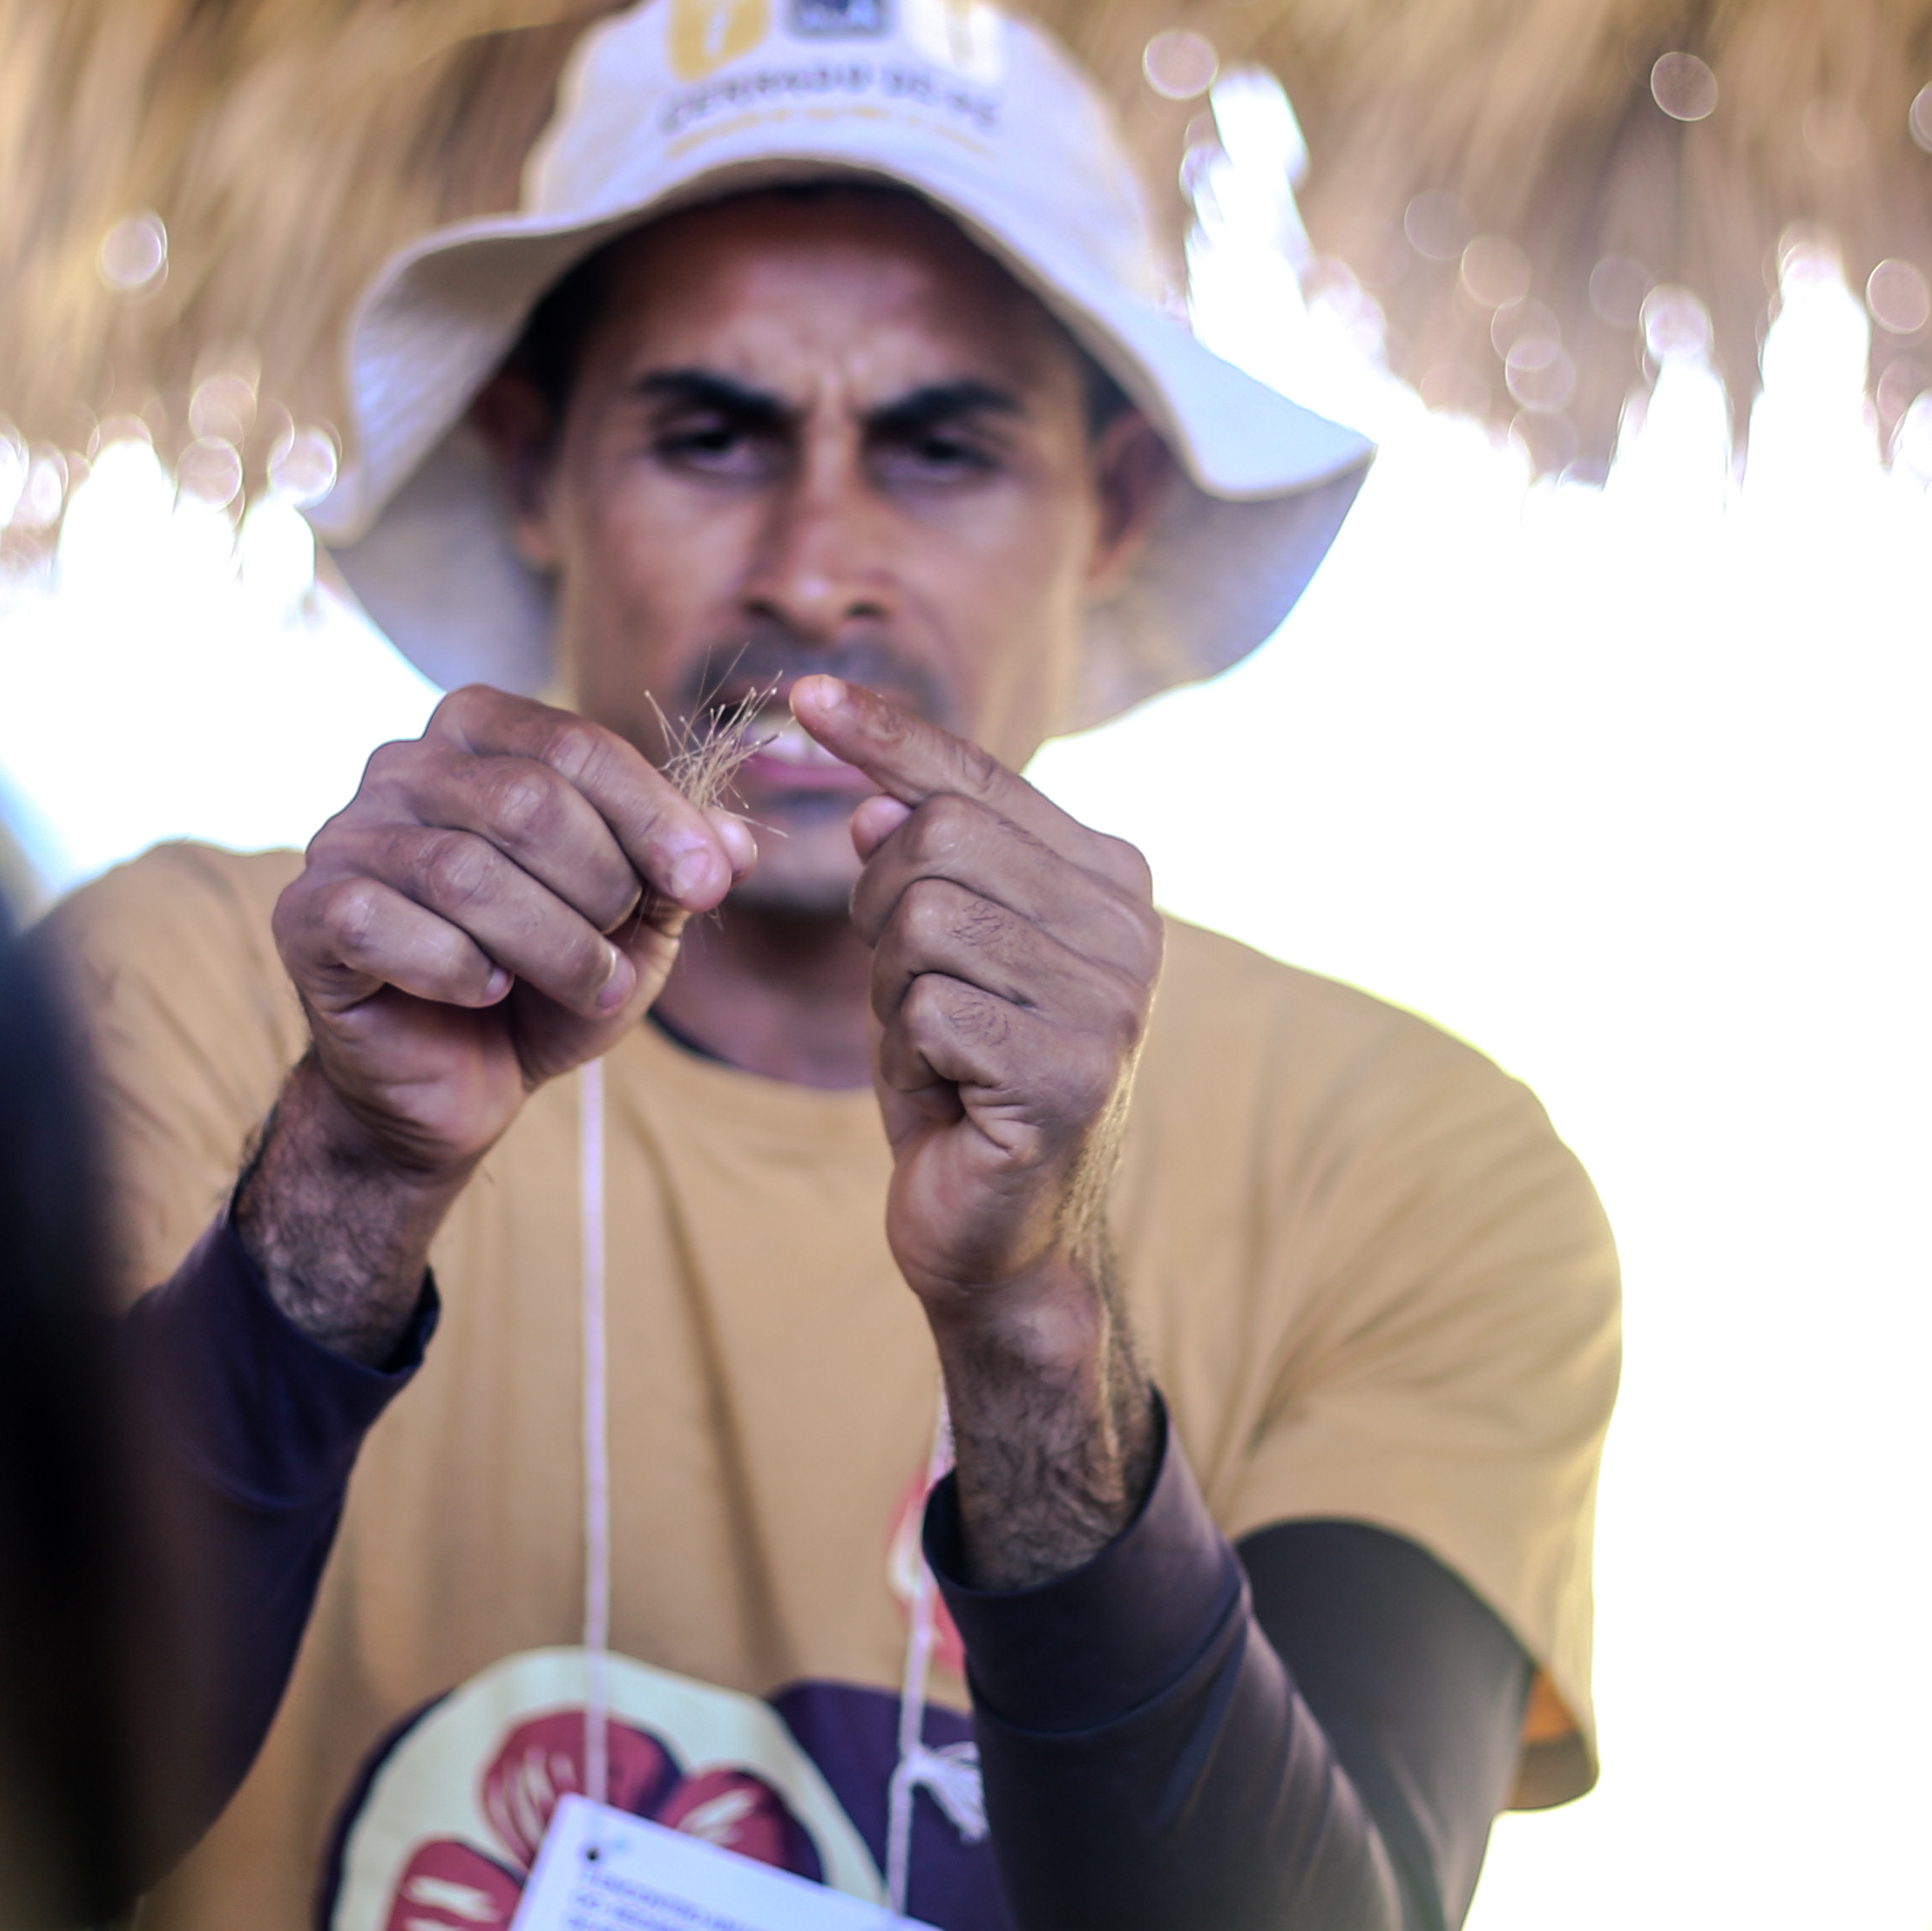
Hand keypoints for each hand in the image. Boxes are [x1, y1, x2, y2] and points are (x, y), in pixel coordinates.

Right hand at [245, 687, 754, 1348]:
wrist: (450, 1086)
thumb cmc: (542, 984)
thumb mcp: (634, 926)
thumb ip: (680, 873)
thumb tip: (736, 846)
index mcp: (478, 735)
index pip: (575, 745)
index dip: (654, 816)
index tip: (708, 885)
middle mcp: (400, 766)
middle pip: (525, 802)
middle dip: (602, 888)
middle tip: (623, 953)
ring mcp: (343, 837)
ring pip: (462, 872)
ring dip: (551, 946)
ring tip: (586, 988)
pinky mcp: (305, 914)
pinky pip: (385, 926)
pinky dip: (458, 971)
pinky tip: (487, 994)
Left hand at [789, 673, 1166, 1582]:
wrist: (999, 1237)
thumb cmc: (960, 1083)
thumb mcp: (932, 957)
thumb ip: (924, 869)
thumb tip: (881, 804)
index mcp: (1109, 877)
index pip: (976, 777)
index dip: (885, 733)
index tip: (801, 693)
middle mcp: (1130, 925)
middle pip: (935, 839)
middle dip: (883, 917)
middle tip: (918, 1000)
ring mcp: (1113, 1000)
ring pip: (921, 920)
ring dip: (896, 993)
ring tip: (940, 1050)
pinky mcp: (1073, 1074)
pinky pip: (928, 1010)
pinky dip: (911, 1055)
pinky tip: (953, 1097)